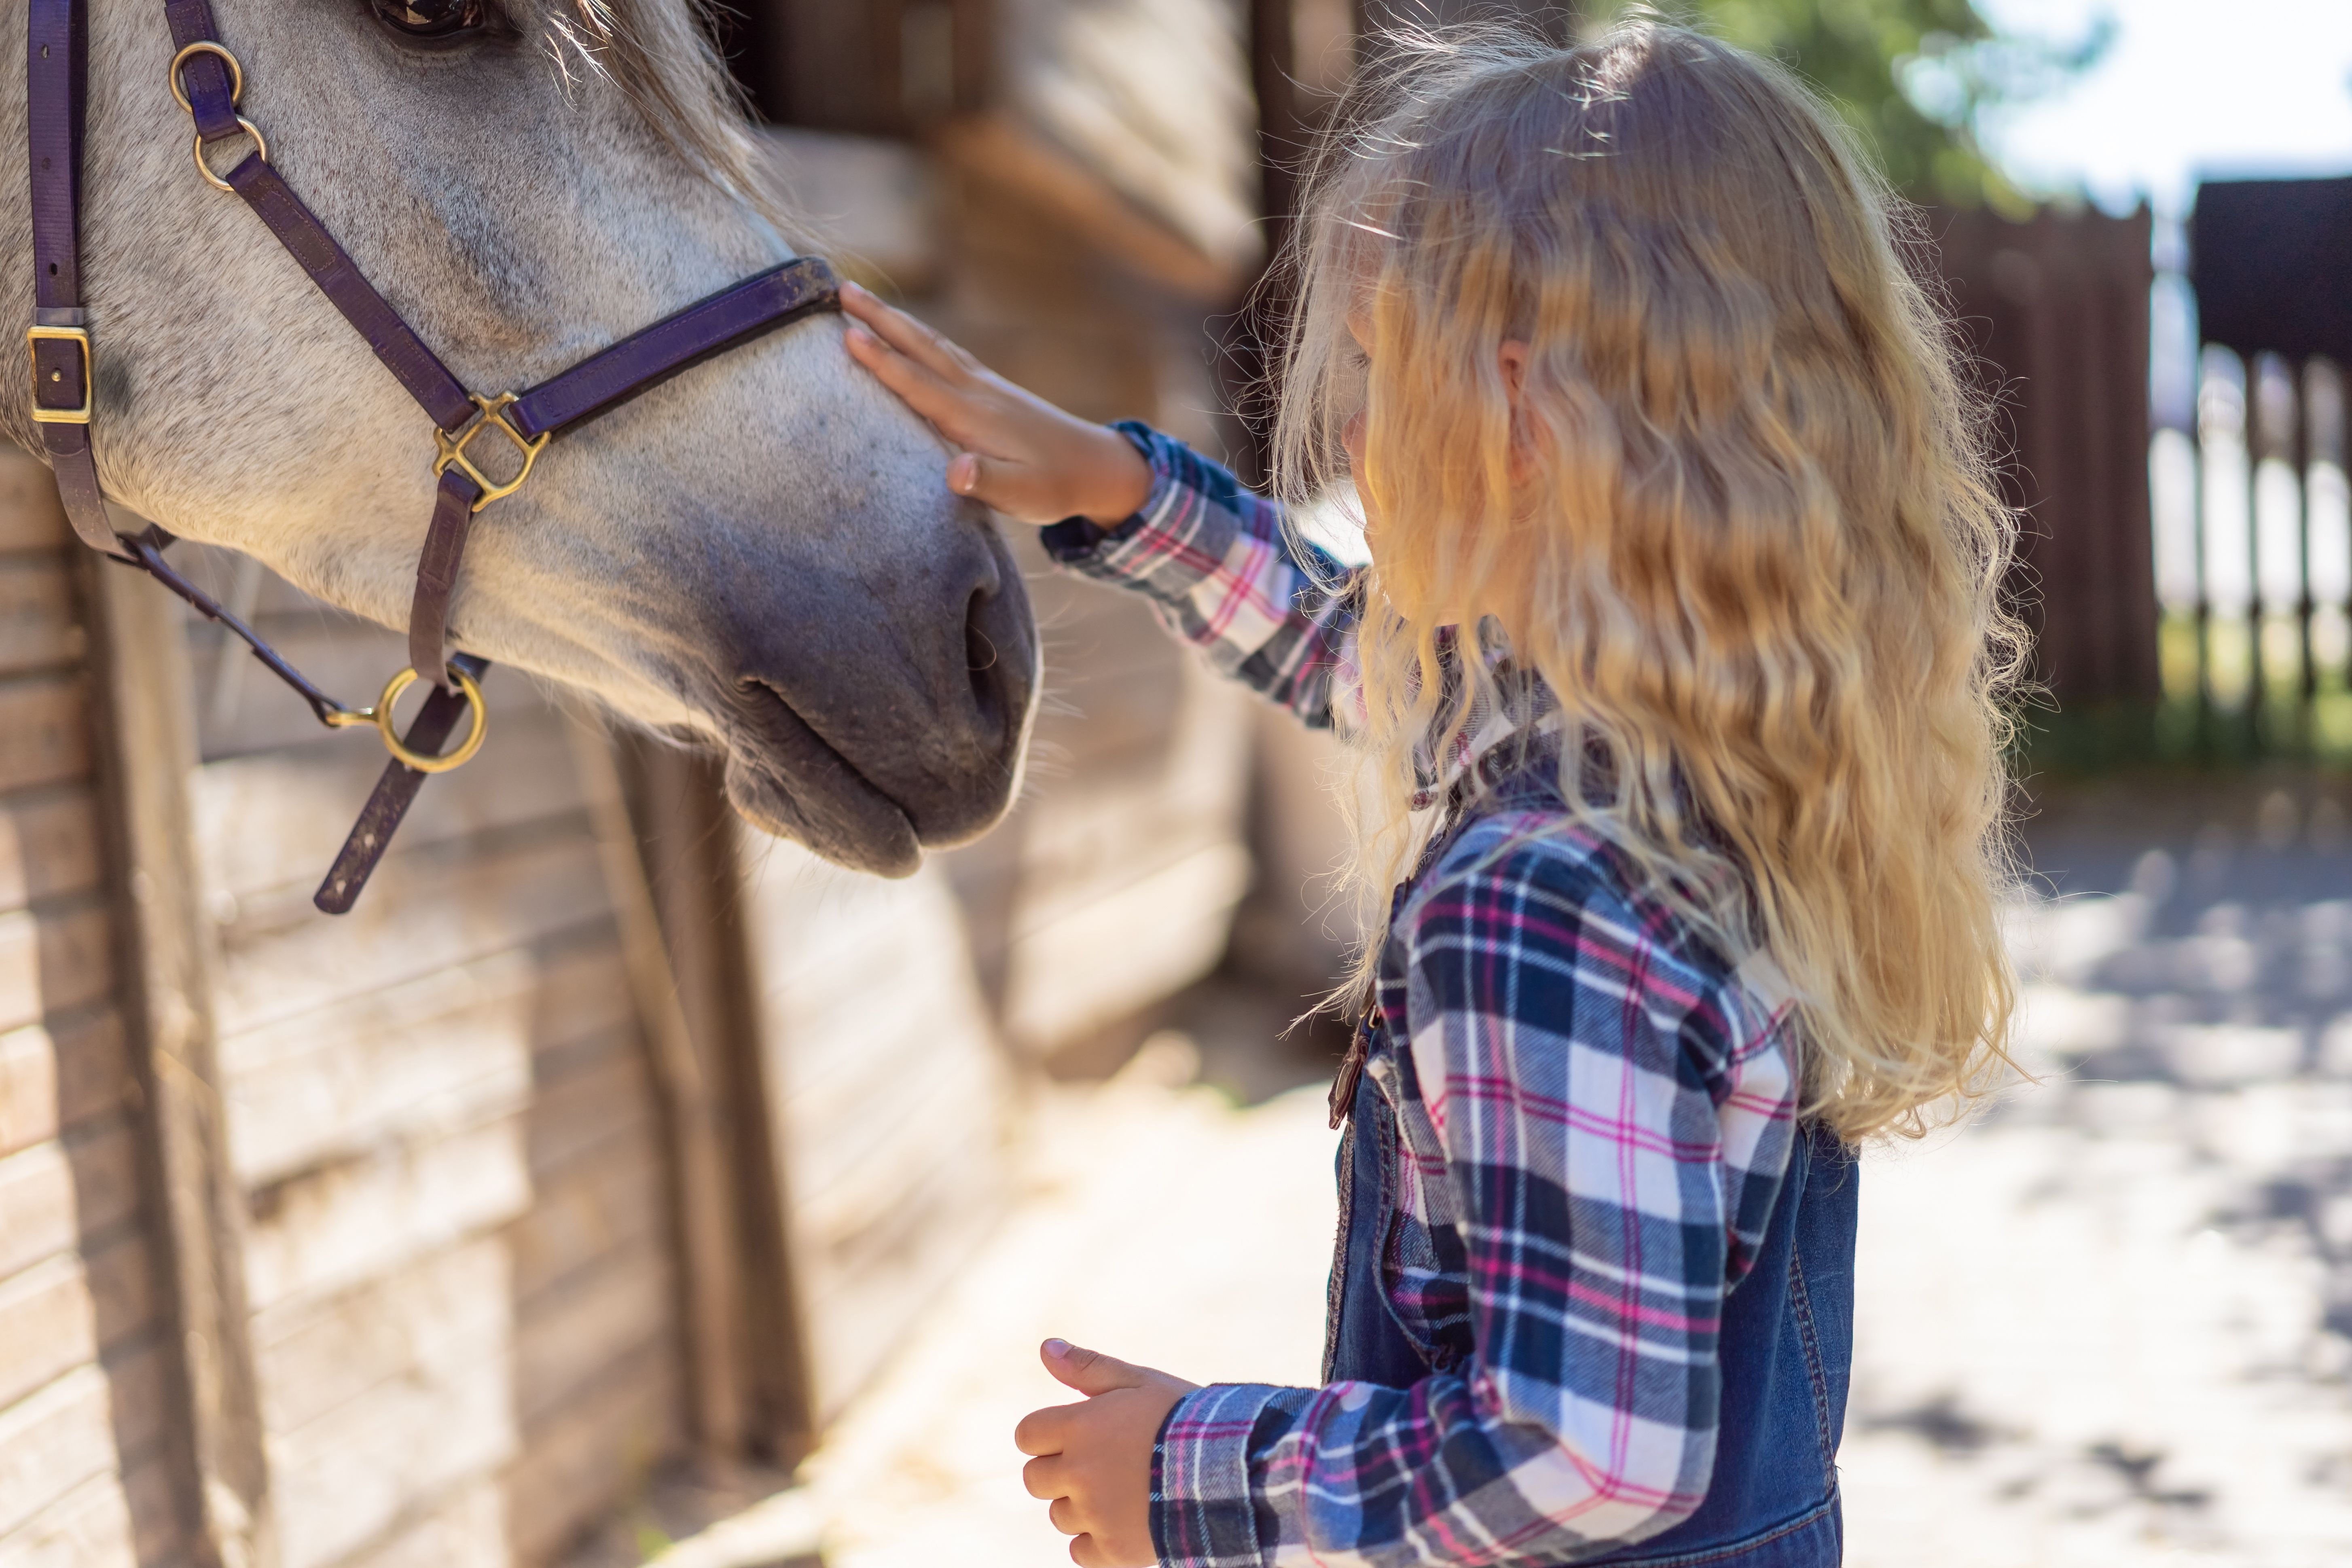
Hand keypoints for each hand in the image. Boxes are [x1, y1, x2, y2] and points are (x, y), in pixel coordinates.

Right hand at [841, 282, 1153, 526]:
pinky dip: (919, 335)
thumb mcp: (1025, 497)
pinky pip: (946, 352)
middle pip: (921, 347)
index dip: (883, 362)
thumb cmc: (1056, 486)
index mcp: (975, 418)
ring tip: (859, 297)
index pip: (920, 385)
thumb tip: (956, 472)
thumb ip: (989, 483)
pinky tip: (907, 329)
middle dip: (880, 318)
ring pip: (932, 343)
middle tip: (839, 289)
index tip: (848, 335)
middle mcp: (976, 391)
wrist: (1096, 466)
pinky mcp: (991, 387)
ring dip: (895, 319)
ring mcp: (984, 384)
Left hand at [1014, 1338, 1197, 1566]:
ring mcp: (1096, 1516)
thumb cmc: (1185, 1417)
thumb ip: (1088, 1368)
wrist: (1234, 1468)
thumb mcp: (1140, 1382)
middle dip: (1060, 1471)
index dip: (1048, 1435)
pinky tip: (1128, 1521)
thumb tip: (1047, 1347)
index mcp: (1080, 1427)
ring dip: (1082, 1506)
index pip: (1027, 1435)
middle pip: (1035, 1479)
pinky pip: (1081, 1551)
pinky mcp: (1115, 1551)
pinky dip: (1098, 1541)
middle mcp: (1079, 1473)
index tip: (1075, 1435)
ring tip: (1126, 1491)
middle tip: (1102, 1464)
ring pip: (1060, 1516)